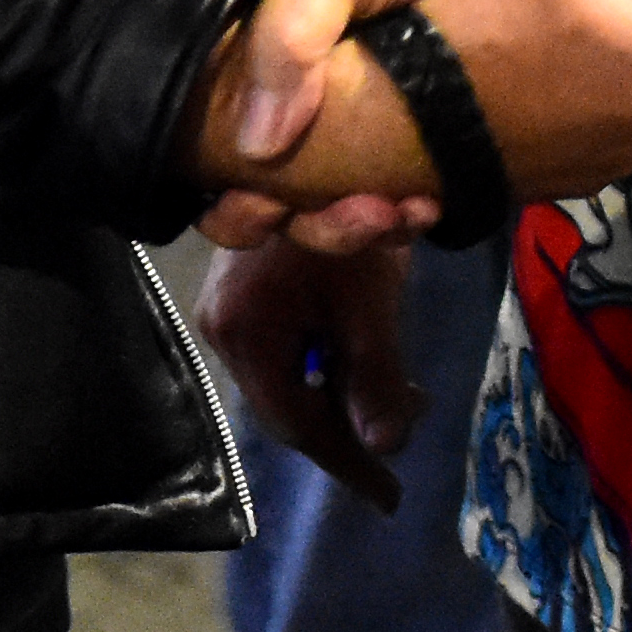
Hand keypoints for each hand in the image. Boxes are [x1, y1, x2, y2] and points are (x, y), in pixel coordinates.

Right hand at [201, 238, 419, 507]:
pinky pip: (289, 350)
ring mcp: (231, 310)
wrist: (315, 133)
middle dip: (350, 428)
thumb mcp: (369, 302)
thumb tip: (386, 449)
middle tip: (405, 443)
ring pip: (292, 378)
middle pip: (290, 406)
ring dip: (345, 395)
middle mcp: (225, 329)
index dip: (347, 463)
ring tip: (405, 398)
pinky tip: (371, 361)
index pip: (295, 424)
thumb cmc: (348, 212)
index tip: (390, 497)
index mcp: (244, 334)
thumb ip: (375, 378)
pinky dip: (331, 364)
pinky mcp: (246, 294)